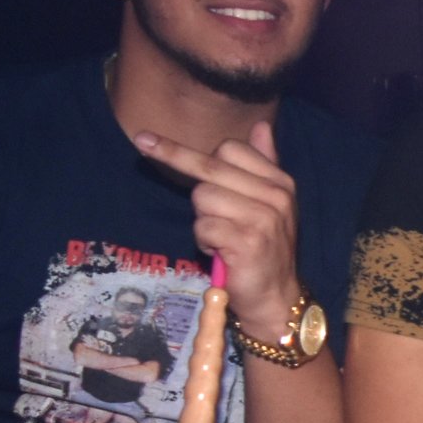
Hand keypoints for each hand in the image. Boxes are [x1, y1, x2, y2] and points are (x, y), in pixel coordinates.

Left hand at [134, 121, 302, 335]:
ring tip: (219, 236)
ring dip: (202, 219)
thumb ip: (264, 164)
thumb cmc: (266, 249)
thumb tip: (261, 125)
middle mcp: (276, 197)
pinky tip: (219, 252)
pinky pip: (203, 227)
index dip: (200, 153)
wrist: (276, 297)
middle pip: (210, 167)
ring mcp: (264, 219)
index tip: (160, 144)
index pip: (231, 149)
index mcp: (281, 182)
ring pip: (203, 198)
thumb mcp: (271, 204)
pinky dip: (204, 242)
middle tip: (142, 142)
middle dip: (175, 158)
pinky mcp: (247, 242)